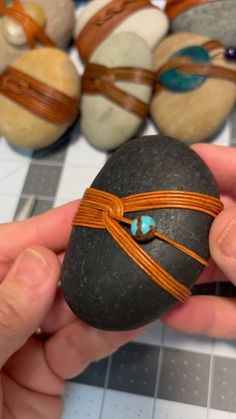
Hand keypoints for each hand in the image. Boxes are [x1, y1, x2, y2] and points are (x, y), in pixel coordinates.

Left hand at [0, 204, 141, 418]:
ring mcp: (24, 340)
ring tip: (136, 278)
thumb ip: (0, 313)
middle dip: (86, 261)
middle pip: (47, 274)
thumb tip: (40, 263)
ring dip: (101, 298)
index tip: (93, 212)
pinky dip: (104, 333)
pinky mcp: (47, 372)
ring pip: (70, 309)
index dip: (51, 227)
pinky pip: (79, 346)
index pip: (10, 247)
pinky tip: (129, 317)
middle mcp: (2, 308)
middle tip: (126, 243)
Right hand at [162, 143, 235, 338]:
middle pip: (222, 221)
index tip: (181, 159)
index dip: (215, 162)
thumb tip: (218, 229)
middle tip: (147, 218)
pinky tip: (174, 315)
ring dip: (185, 271)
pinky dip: (203, 314)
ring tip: (147, 267)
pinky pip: (228, 310)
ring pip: (219, 267)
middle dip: (186, 219)